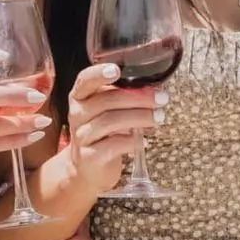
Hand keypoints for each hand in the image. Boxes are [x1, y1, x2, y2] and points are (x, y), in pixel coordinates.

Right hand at [65, 63, 165, 194]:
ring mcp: (81, 136)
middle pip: (106, 101)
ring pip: (110, 122)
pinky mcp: (89, 157)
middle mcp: (77, 114)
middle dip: (138, 98)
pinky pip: (113, 145)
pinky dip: (132, 142)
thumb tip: (153, 87)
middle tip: (161, 98)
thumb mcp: (109, 110)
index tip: (117, 70)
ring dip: (140, 117)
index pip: (85, 80)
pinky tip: (144, 141)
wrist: (88, 168)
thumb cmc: (103, 132)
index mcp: (81, 96)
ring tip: (158, 118)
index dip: (99, 74)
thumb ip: (123, 96)